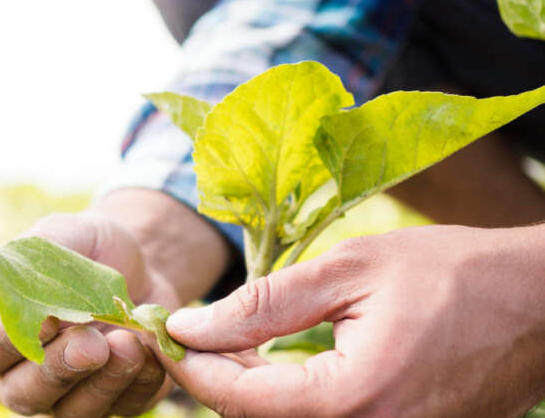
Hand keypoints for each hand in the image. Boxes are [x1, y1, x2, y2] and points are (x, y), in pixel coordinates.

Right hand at [0, 212, 179, 416]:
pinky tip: (149, 349)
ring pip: (73, 411)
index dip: (6, 342)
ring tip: (128, 343)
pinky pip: (124, 406)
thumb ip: (38, 263)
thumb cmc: (84, 247)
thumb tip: (41, 309)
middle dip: (58, 369)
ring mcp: (67, 393)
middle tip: (92, 343)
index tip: (44, 319)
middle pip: (23, 393)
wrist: (138, 263)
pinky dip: (139, 381)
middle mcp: (22, 372)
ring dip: (102, 382)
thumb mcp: (59, 234)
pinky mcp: (115, 399)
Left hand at [154, 225, 544, 417]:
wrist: (539, 303)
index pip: (239, 400)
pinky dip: (287, 402)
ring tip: (229, 341)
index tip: (165, 331)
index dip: (192, 365)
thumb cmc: (453, 274)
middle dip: (216, 379)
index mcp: (353, 400)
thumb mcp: (350, 270)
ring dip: (249, 392)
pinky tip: (275, 364)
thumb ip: (263, 304)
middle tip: (193, 330)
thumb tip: (192, 325)